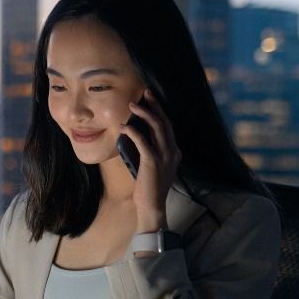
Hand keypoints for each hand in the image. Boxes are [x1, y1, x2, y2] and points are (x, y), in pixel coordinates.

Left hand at [121, 89, 179, 230]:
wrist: (152, 205)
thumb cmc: (148, 186)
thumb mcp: (152, 165)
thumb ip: (150, 151)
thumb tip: (136, 135)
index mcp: (174, 151)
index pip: (168, 126)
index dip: (159, 110)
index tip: (149, 99)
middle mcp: (173, 151)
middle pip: (165, 122)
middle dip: (154, 105)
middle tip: (144, 93)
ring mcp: (165, 156)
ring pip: (157, 127)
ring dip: (144, 114)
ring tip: (132, 106)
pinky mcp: (153, 162)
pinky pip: (143, 142)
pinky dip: (133, 132)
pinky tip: (124, 128)